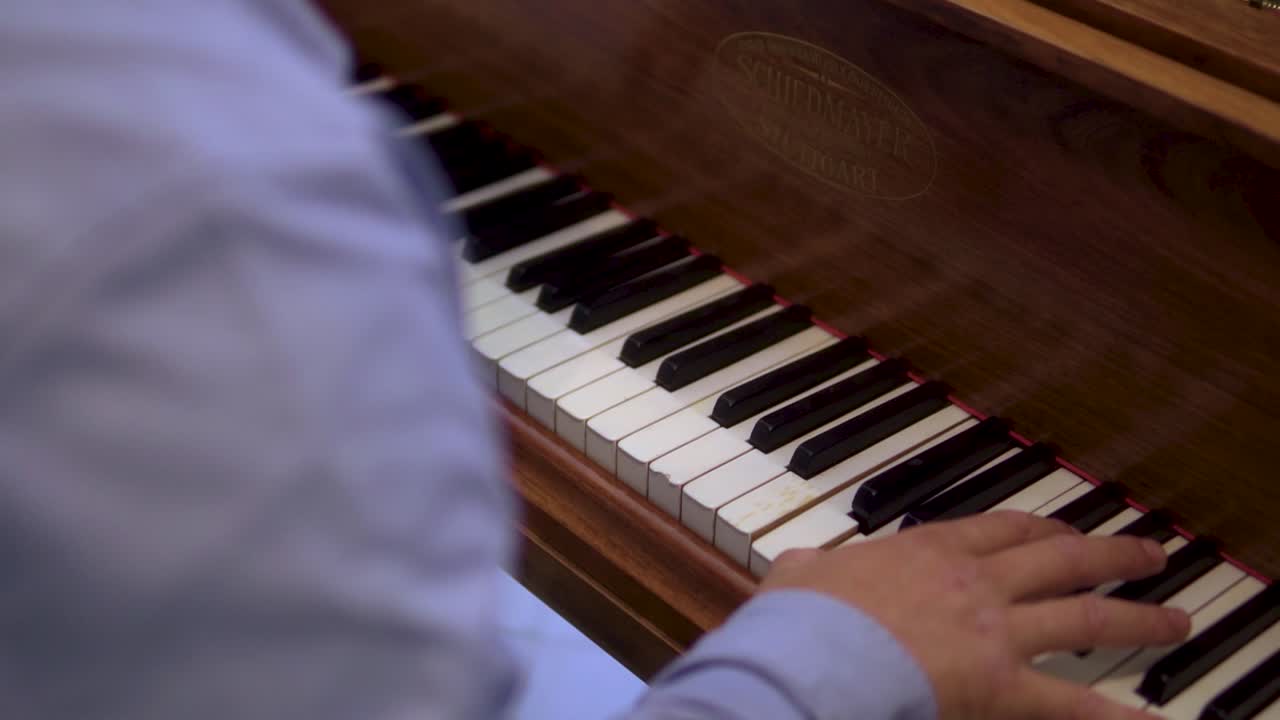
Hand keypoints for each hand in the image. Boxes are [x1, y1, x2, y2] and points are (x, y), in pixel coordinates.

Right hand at [759, 511, 1189, 719]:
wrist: (816, 652)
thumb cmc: (804, 614)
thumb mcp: (801, 573)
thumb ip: (813, 567)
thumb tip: (799, 568)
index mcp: (930, 550)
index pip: (1001, 529)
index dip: (1040, 527)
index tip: (1062, 529)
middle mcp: (977, 582)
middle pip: (1060, 559)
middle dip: (1109, 557)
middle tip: (1148, 557)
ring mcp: (996, 631)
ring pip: (1085, 617)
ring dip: (1137, 618)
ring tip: (1173, 621)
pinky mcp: (1001, 685)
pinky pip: (1071, 703)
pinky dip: (1115, 715)